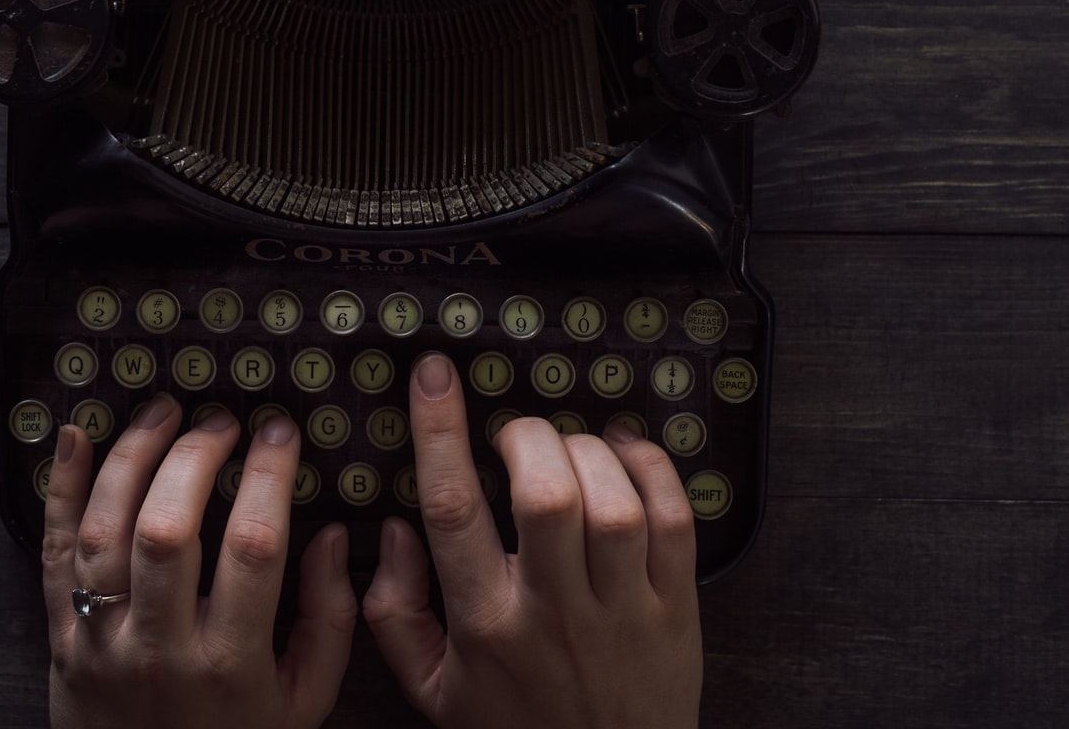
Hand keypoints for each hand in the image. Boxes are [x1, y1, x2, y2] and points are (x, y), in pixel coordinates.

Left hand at [40, 396, 358, 728]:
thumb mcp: (305, 701)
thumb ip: (330, 620)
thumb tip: (333, 536)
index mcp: (232, 663)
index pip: (253, 546)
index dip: (268, 475)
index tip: (280, 432)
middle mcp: (162, 650)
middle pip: (169, 529)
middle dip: (196, 455)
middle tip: (221, 420)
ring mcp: (103, 643)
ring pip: (107, 531)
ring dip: (132, 457)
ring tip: (163, 412)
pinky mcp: (62, 639)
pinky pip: (54, 554)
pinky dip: (61, 490)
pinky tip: (76, 437)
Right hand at [363, 353, 702, 728]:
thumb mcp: (431, 691)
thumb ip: (393, 613)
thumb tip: (393, 532)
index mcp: (485, 626)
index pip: (454, 510)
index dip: (440, 432)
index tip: (434, 378)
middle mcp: (554, 613)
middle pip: (546, 494)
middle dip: (527, 436)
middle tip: (514, 432)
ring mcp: (621, 611)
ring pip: (614, 503)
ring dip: (587, 451)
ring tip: (568, 447)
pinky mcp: (675, 610)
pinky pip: (674, 521)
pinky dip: (652, 469)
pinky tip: (624, 454)